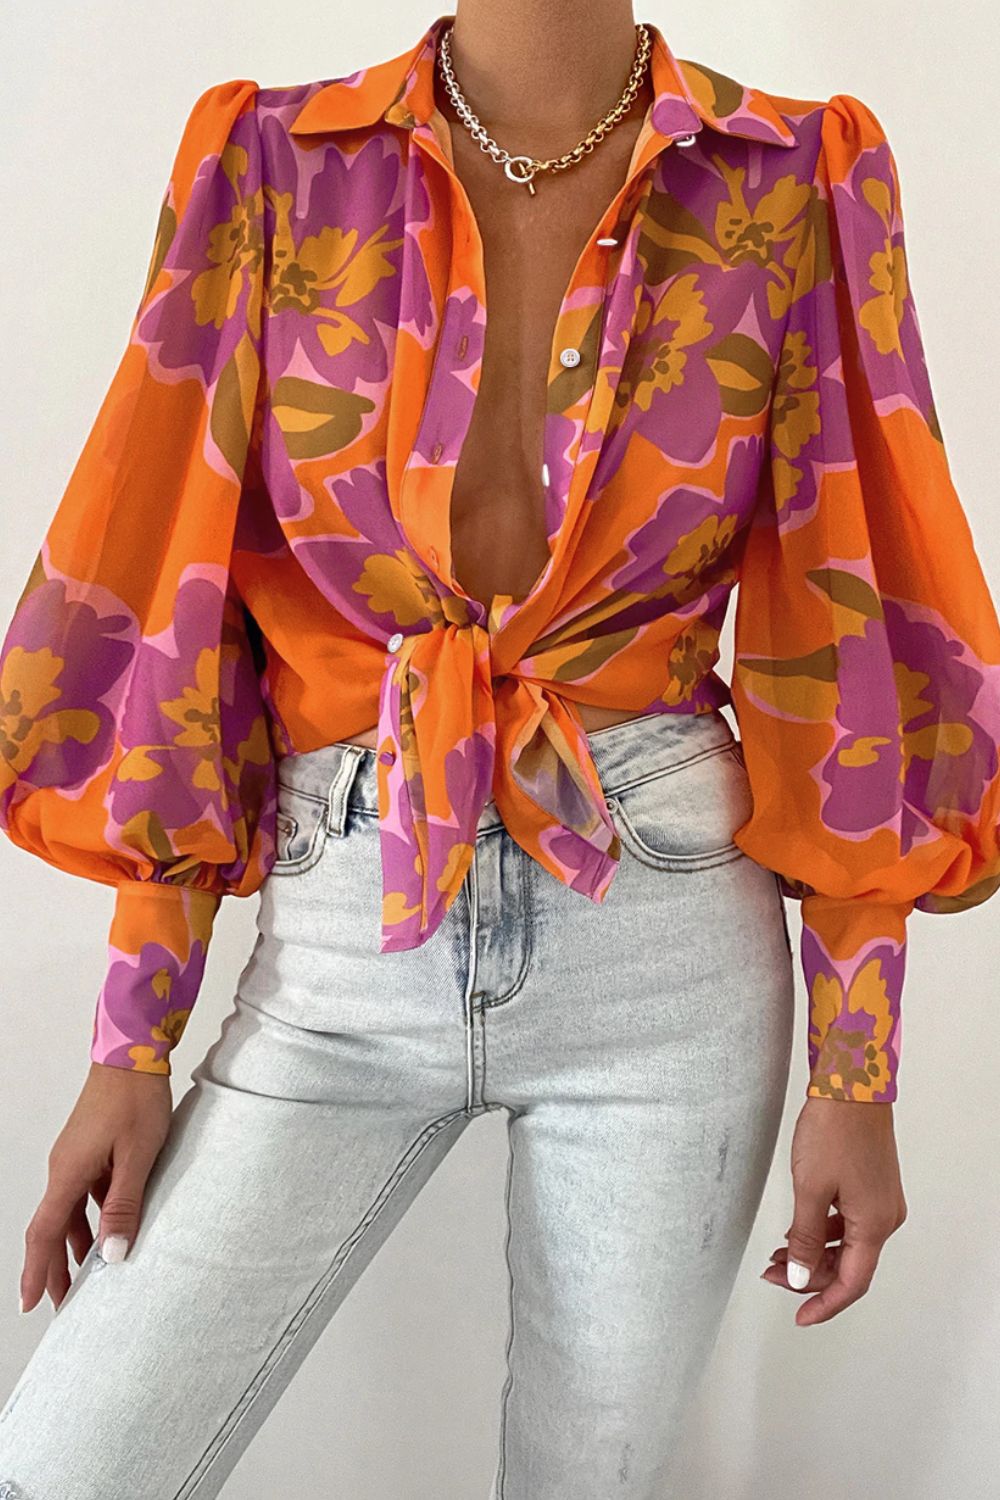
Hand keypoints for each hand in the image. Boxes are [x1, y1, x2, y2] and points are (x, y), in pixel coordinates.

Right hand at [20, 1061, 172, 1312]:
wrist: (133, 1053)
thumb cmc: (136, 1099)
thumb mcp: (137, 1157)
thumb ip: (124, 1205)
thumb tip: (113, 1254)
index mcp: (68, 1172)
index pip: (44, 1233)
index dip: (37, 1271)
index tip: (31, 1304)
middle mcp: (64, 1167)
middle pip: (52, 1227)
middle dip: (54, 1267)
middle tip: (65, 1302)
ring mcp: (75, 1156)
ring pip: (68, 1211)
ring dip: (73, 1244)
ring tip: (87, 1274)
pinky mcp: (89, 1148)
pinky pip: (83, 1193)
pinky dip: (89, 1217)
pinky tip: (107, 1228)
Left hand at [760, 1095, 906, 1325]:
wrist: (852, 1086)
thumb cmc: (833, 1131)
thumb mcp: (810, 1189)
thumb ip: (804, 1238)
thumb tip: (798, 1275)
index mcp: (875, 1224)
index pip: (852, 1282)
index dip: (824, 1304)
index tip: (800, 1317)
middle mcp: (885, 1217)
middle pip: (848, 1265)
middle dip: (809, 1276)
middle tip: (772, 1275)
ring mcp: (881, 1201)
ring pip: (847, 1245)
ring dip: (813, 1254)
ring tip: (777, 1255)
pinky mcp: (872, 1185)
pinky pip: (849, 1224)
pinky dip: (823, 1233)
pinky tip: (797, 1231)